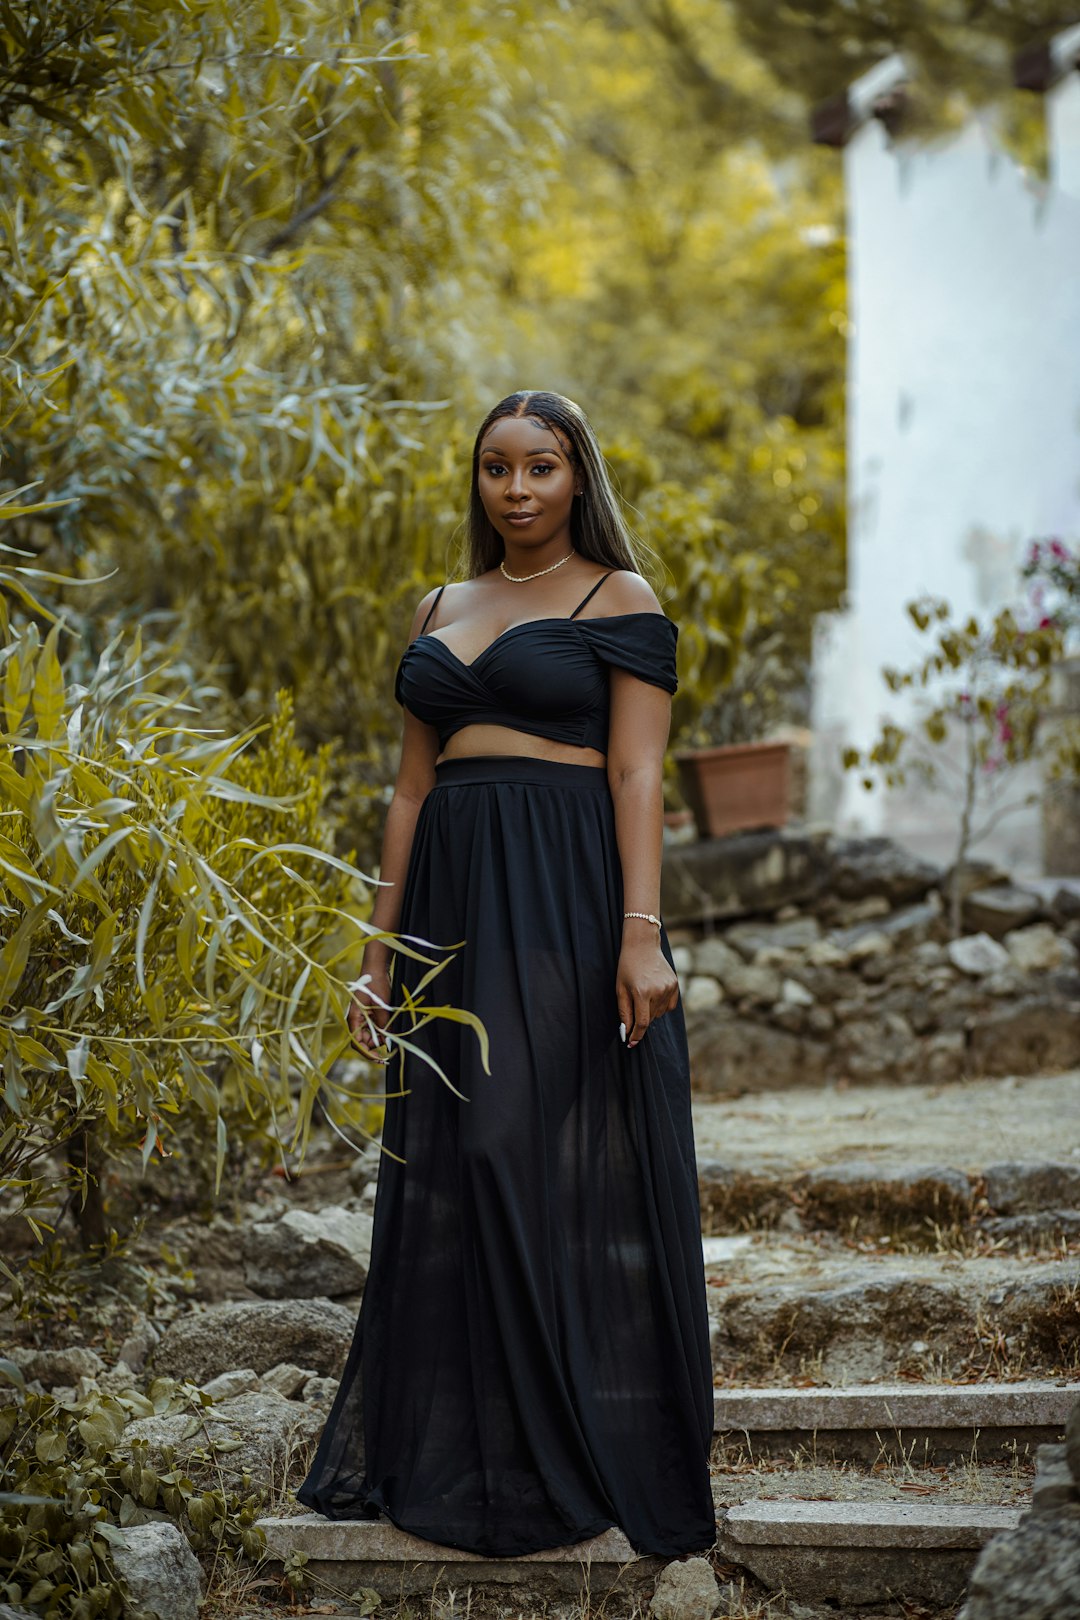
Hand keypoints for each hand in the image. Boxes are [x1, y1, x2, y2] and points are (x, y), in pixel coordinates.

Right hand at [346, 965, 392, 1063]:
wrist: (376, 969)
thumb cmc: (375, 985)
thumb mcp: (381, 1006)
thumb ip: (383, 1024)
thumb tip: (387, 1041)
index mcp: (353, 1018)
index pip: (357, 1042)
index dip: (367, 1053)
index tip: (378, 1058)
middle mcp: (356, 1020)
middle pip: (362, 1042)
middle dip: (374, 1048)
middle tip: (387, 1054)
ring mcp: (362, 1018)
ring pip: (369, 1036)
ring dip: (379, 1040)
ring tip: (390, 1040)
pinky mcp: (369, 1015)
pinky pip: (373, 1029)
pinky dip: (381, 1033)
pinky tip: (389, 1034)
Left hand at [616, 934, 678, 1048]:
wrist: (643, 945)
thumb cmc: (627, 967)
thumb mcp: (620, 989)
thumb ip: (624, 1013)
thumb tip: (627, 1032)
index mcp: (642, 992)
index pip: (642, 1023)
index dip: (636, 1036)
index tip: (631, 1043)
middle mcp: (658, 991)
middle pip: (650, 1019)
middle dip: (640, 1019)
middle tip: (634, 1005)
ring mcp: (669, 988)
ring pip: (659, 1013)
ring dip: (650, 1012)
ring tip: (643, 995)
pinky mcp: (675, 985)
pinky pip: (669, 1006)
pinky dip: (661, 1006)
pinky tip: (654, 995)